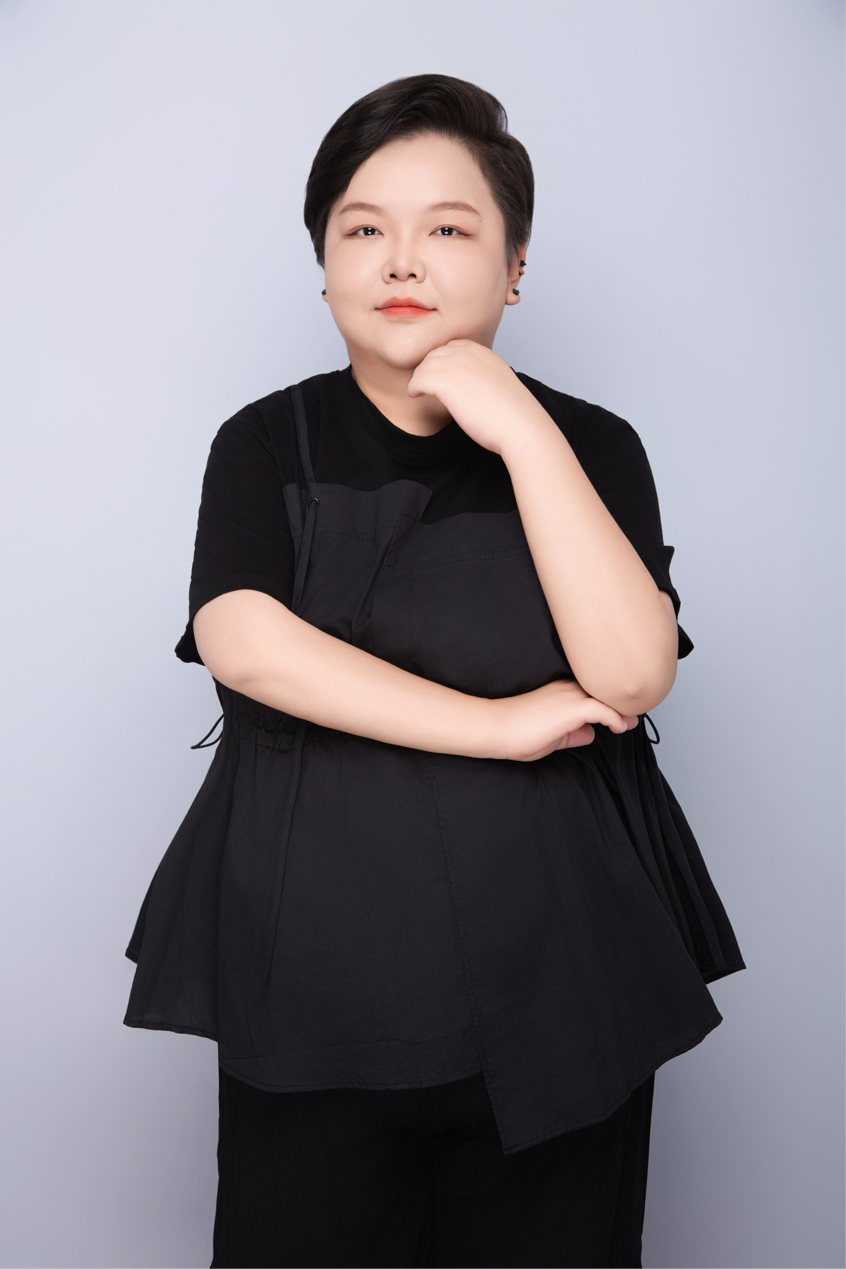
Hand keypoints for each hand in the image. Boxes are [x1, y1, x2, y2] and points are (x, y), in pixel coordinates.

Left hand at [407, 340, 550, 454]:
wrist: (519, 425)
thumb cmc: (511, 413)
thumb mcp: (496, 382)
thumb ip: (480, 375)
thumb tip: (466, 385)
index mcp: (481, 350)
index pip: (450, 347)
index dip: (440, 361)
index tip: (437, 376)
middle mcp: (468, 352)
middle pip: (434, 354)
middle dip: (428, 369)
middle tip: (424, 385)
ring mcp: (455, 364)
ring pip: (424, 366)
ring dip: (419, 379)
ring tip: (419, 390)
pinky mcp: (445, 381)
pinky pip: (418, 379)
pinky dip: (414, 387)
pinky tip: (416, 395)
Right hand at [486, 680, 638, 761]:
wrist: (495, 728)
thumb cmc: (516, 732)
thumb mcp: (552, 735)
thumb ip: (573, 733)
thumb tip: (591, 733)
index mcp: (561, 690)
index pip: (591, 691)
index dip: (608, 702)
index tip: (621, 714)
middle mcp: (567, 688)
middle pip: (602, 691)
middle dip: (618, 704)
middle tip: (632, 717)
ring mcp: (569, 696)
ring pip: (606, 697)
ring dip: (621, 711)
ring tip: (630, 723)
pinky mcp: (571, 708)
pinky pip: (603, 709)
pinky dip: (615, 717)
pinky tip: (620, 727)